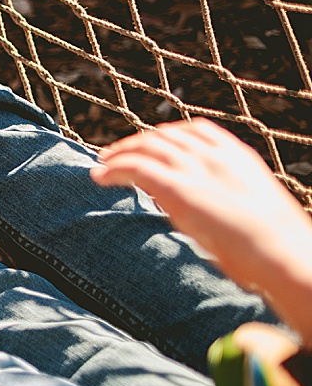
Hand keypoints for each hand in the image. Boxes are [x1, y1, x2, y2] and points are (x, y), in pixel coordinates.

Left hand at [92, 118, 311, 338]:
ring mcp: (196, 169)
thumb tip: (201, 210)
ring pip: (146, 147)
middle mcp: (215, 156)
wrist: (284, 255)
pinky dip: (114, 169)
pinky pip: (135, 167)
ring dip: (119, 153)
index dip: (168, 135)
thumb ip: (227, 199)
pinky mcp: (177, 188)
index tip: (151, 143)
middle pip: (166, 136)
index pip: (197, 131)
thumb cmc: (276, 247)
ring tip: (103, 164)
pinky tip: (100, 177)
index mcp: (239, 157)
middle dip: (138, 142)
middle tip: (116, 154)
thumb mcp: (255, 210)